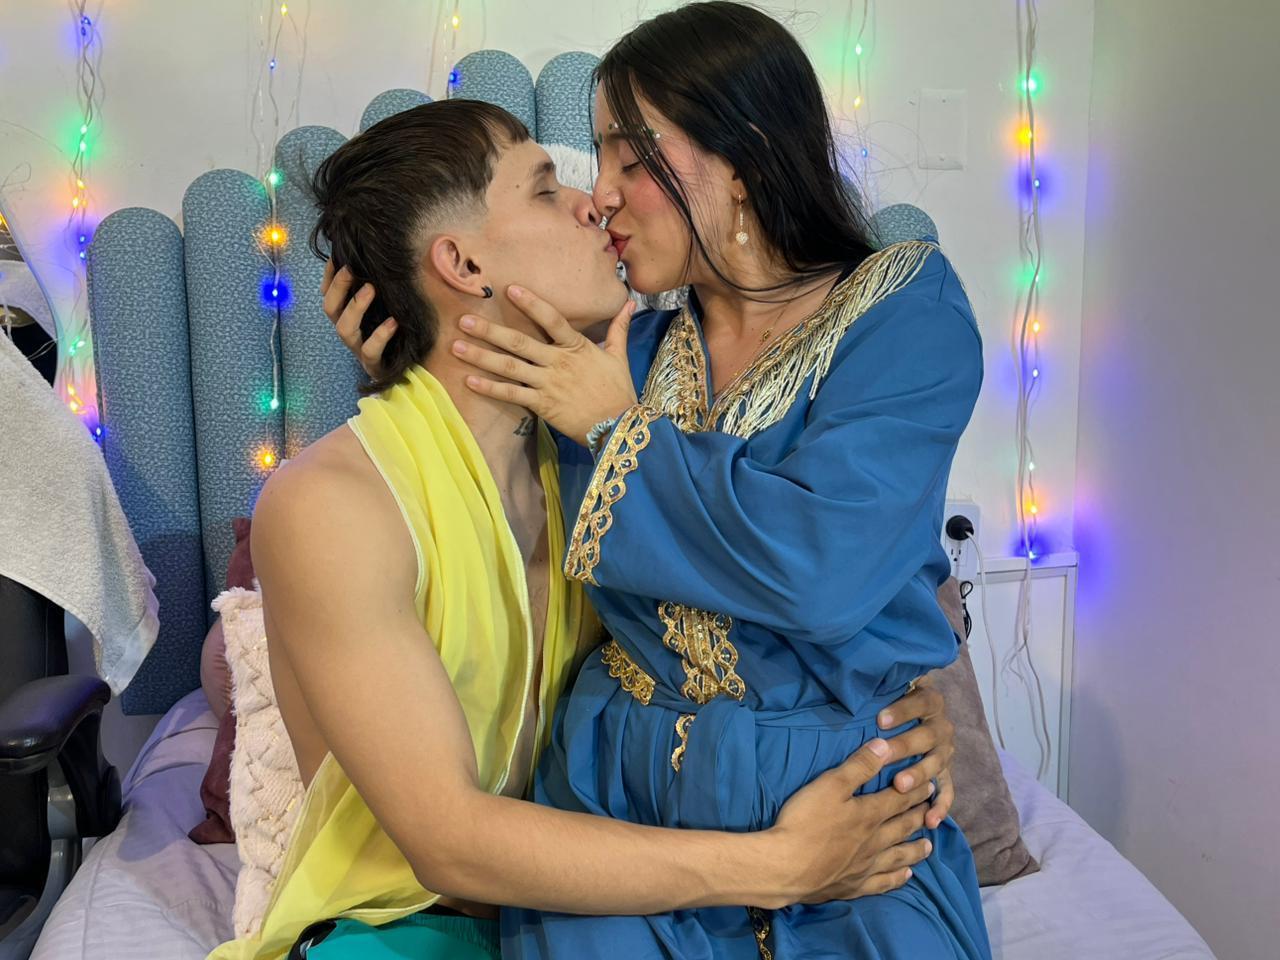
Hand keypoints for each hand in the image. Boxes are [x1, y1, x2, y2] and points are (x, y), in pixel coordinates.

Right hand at [321, 259, 396, 380]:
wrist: (409, 370)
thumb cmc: (398, 333)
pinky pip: (370, 350)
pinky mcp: (374, 365)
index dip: (329, 276)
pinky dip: (380, 335)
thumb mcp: (388, 307)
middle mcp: (349, 331)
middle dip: (338, 287)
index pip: (328, 294)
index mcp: (347, 316)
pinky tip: (393, 322)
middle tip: (352, 269)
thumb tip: (381, 260)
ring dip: (355, 307)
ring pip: (344, 329)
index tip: (339, 256)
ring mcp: (359, 349)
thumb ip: (380, 288)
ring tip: (370, 289)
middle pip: (330, 308)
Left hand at [452, 285, 637, 443]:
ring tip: (456, 346)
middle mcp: (558, 362)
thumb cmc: (619, 390)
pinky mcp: (542, 405)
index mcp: (576, 347)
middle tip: (463, 320)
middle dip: (490, 331)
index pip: (552, 319)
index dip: (531, 303)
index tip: (509, 288)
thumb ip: (619, 328)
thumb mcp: (619, 356)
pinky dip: (490, 388)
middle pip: (519, 342)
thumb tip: (630, 303)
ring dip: (481, 356)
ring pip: (509, 367)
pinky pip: (512, 395)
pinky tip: (469, 380)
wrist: (618, 426)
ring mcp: (548, 384)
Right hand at [767, 738, 934, 906]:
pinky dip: (897, 878)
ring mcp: (865, 866)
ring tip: (929, 846)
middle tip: (933, 811)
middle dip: (919, 816)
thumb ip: (859, 766)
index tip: (930, 786)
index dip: (916, 791)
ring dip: (914, 849)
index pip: (899, 800)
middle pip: (902, 827)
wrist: (785, 867)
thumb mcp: (830, 785)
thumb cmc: (805, 822)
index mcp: (869, 814)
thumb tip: (885, 746)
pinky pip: (883, 882)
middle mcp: (874, 841)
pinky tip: (906, 876)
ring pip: (898, 856)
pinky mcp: (853, 886)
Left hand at [877, 677, 955, 829]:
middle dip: (905, 745)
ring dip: (919, 774)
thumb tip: (860, 675)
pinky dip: (940, 806)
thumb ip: (881, 681)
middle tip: (884, 754)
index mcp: (930, 700)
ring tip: (900, 784)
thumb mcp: (889, 685)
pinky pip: (947, 790)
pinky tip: (930, 821)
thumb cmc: (890, 697)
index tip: (880, 719)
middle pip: (927, 735)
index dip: (903, 710)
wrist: (913, 708)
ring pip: (935, 763)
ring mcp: (944, 751)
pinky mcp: (944, 773)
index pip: (921, 702)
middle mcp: (941, 726)